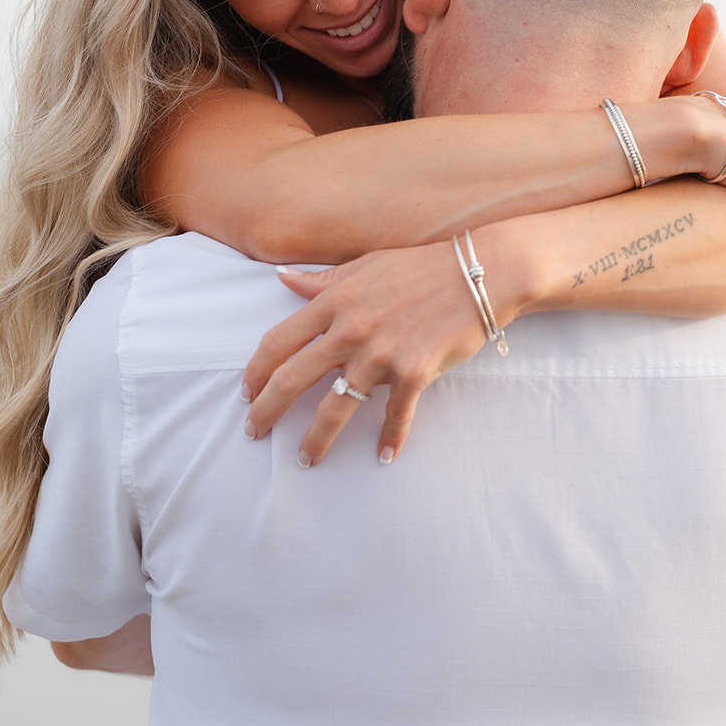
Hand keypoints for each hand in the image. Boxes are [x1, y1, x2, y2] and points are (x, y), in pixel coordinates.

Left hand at [242, 242, 493, 466]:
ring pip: (336, 407)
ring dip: (316, 439)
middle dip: (266, 411)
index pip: (278, 342)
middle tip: (253, 433)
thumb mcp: (365, 266)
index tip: (247, 391)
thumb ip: (322, 281)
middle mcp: (351, 330)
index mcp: (335, 301)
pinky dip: (389, 439)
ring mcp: (382, 354)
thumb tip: (282, 278)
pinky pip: (396, 415)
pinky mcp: (414, 373)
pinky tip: (383, 456)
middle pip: (293, 379)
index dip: (256, 371)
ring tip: (305, 459)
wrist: (479, 275)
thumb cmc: (419, 268)